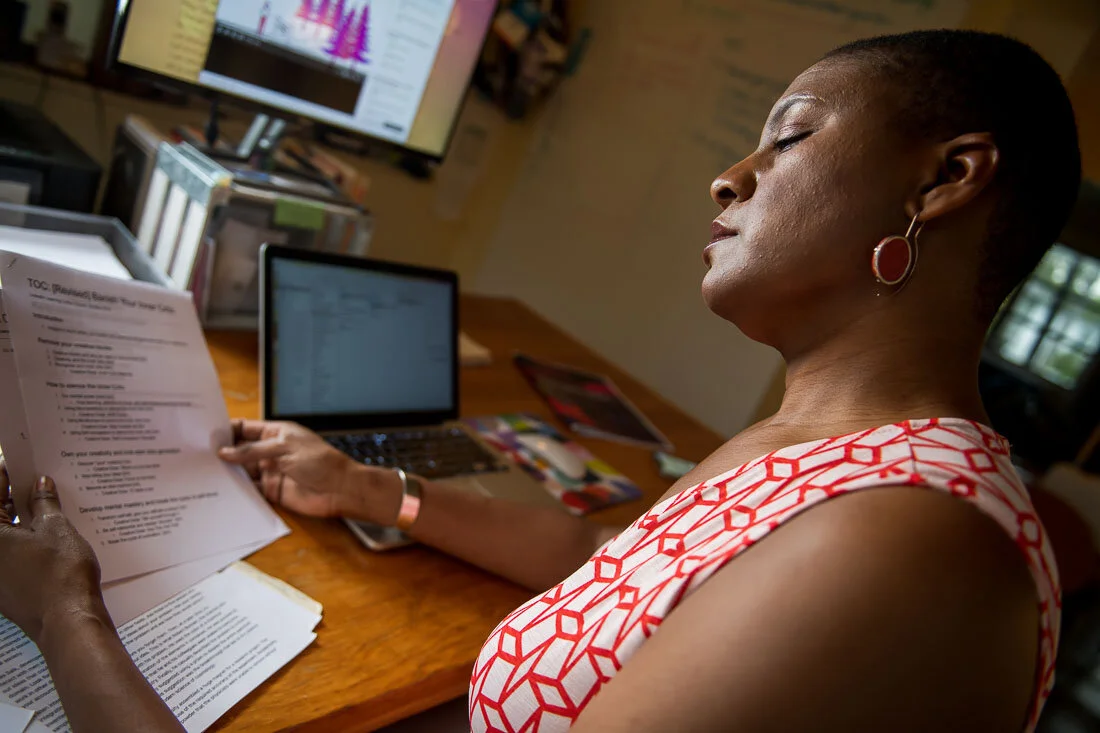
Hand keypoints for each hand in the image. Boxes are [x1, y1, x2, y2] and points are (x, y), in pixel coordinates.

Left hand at [0, 461, 106, 643]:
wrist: (67, 620)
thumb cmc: (60, 573)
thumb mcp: (56, 528)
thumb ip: (44, 503)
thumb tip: (40, 484)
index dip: (4, 476)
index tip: (16, 462)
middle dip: (11, 495)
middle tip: (34, 477)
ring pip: (5, 536)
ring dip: (20, 517)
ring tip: (44, 501)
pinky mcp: (6, 587)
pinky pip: (11, 554)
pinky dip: (24, 538)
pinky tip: (47, 530)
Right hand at [218, 420, 400, 520]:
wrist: (340, 489)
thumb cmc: (320, 461)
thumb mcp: (284, 448)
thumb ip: (253, 451)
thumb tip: (224, 452)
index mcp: (276, 433)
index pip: (245, 429)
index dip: (227, 431)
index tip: (205, 435)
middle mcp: (271, 451)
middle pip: (240, 451)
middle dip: (222, 454)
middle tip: (196, 457)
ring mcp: (271, 471)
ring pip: (243, 471)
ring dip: (227, 473)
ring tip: (201, 475)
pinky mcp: (272, 491)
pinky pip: (250, 491)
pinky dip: (237, 491)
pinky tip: (220, 492)